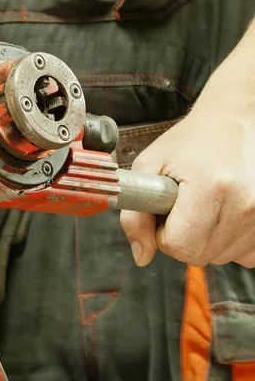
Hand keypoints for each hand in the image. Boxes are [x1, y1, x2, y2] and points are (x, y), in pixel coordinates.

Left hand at [120, 104, 254, 267]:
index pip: (179, 246)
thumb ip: (136, 214)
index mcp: (210, 186)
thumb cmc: (191, 141)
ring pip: (220, 258)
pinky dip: (229, 242)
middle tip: (183, 204)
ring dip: (206, 239)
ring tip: (205, 204)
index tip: (166, 210)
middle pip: (199, 256)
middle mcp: (243, 204)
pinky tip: (224, 214)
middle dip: (182, 236)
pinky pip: (245, 256)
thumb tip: (141, 255)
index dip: (163, 233)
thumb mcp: (150, 165)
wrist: (234, 122)